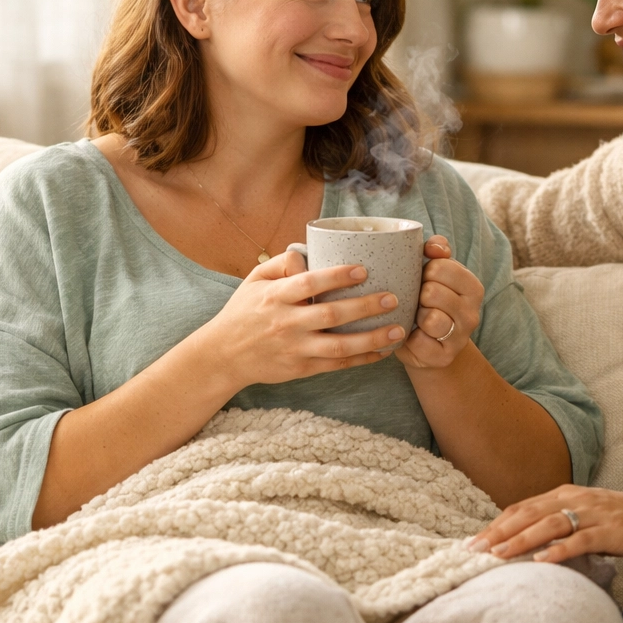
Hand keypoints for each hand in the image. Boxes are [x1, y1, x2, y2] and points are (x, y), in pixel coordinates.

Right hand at [195, 248, 404, 392]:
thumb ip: (281, 263)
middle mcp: (286, 323)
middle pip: (331, 315)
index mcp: (275, 297)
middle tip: (393, 298)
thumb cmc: (244, 312)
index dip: (336, 276)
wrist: (223, 355)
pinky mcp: (301, 369)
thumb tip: (309, 253)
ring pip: (339, 346)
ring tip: (399, 329)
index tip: (363, 269)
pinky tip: (383, 351)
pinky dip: (362, 359)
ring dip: (372, 339)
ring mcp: (294, 348)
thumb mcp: (254, 280)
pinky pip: (337, 365)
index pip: (308, 283)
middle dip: (366, 307)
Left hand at [394, 235, 483, 369]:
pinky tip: (413, 335)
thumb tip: (434, 247)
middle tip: (418, 301)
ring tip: (416, 318)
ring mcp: (460, 337)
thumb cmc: (428, 301)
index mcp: (472, 287)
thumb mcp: (435, 273)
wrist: (427, 345)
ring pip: (430, 318)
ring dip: (416, 316)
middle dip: (418, 295)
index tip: (424, 280)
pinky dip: (410, 338)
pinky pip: (420, 342)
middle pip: (432, 292)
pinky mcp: (444, 357)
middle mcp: (472, 312)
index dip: (424, 271)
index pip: (440, 267)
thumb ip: (437, 251)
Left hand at [467, 485, 622, 564]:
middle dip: (499, 532)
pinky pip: (582, 540)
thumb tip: (534, 546)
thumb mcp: (591, 517)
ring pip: (550, 524)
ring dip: (521, 540)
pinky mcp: (613, 531)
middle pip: (530, 513)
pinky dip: (559, 551)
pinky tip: (542, 563)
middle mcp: (578, 499)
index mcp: (569, 495)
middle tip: (473, 550)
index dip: (498, 523)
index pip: (524, 507)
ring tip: (498, 556)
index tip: (474, 541)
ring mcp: (596, 514)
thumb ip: (565, 526)